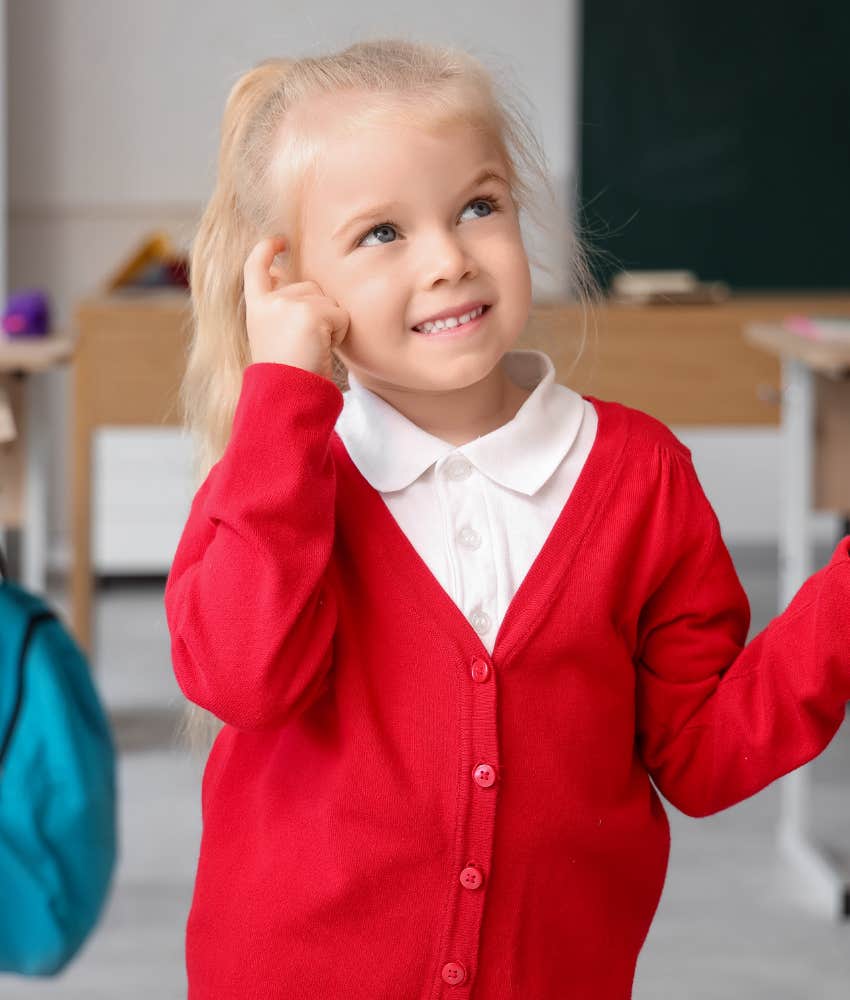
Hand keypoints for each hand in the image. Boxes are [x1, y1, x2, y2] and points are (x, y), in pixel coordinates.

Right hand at [243, 236, 349, 380]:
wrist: (285, 396)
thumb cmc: (285, 376)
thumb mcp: (271, 335)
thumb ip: (278, 306)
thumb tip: (280, 274)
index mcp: (256, 308)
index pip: (256, 267)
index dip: (267, 250)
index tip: (279, 241)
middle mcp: (269, 301)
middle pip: (310, 287)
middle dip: (318, 312)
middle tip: (305, 345)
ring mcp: (288, 304)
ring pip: (328, 301)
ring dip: (329, 324)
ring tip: (311, 349)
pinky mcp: (310, 312)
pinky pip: (340, 315)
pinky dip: (338, 333)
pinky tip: (321, 350)